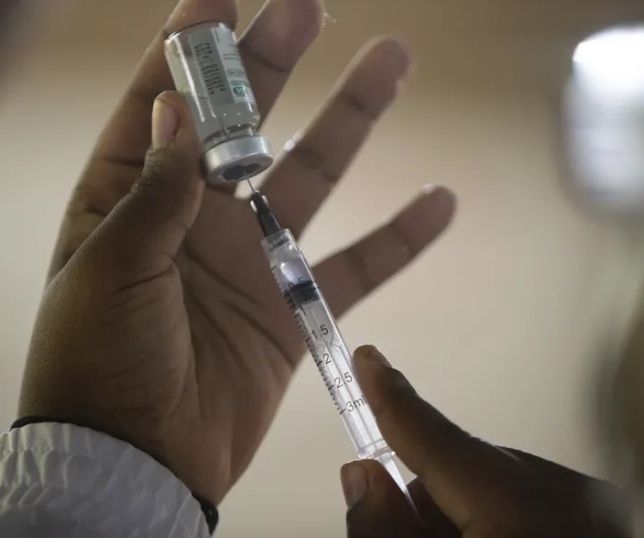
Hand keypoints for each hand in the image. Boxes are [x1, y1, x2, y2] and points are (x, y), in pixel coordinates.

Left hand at [18, 0, 454, 504]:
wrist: (138, 459)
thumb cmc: (100, 364)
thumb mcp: (109, 268)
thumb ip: (153, 191)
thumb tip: (176, 107)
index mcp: (130, 200)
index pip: (161, 104)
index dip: (191, 48)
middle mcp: (194, 219)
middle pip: (243, 124)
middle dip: (274, 63)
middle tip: (308, 8)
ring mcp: (248, 261)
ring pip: (311, 179)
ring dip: (351, 123)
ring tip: (390, 62)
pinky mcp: (290, 310)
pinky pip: (356, 268)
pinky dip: (399, 240)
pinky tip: (438, 202)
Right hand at [341, 346, 631, 537]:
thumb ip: (387, 534)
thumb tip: (360, 472)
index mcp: (512, 504)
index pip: (431, 434)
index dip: (388, 396)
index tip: (366, 356)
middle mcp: (557, 490)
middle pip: (461, 465)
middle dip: (428, 494)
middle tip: (415, 534)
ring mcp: (588, 502)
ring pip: (498, 485)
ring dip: (469, 514)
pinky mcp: (601, 511)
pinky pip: (533, 501)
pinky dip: (506, 521)